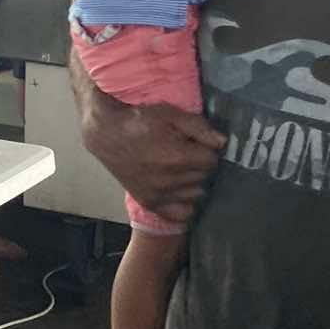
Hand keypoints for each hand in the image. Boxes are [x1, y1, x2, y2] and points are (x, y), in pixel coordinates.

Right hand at [71, 53, 222, 222]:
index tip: (196, 143)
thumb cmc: (139, 120)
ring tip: (179, 168)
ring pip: (196, 193)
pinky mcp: (150, 202)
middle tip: (186, 152)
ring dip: (193, 181)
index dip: (206, 149)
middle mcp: (170, 180)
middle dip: (200, 163)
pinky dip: (184, 203)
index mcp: (178, 157)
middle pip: (205, 177)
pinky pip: (182, 213)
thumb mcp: (170, 114)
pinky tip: (179, 189)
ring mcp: (159, 194)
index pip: (212, 160)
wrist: (106, 134)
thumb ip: (199, 127)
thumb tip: (223, 143)